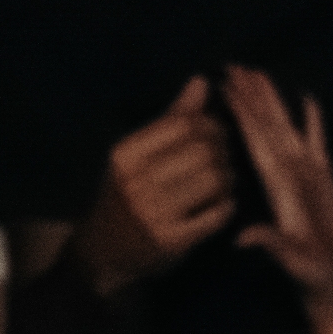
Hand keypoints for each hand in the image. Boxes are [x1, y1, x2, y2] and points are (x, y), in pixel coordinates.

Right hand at [73, 76, 236, 295]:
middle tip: (225, 160)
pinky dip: (227, 207)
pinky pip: (216, 215)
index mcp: (127, 154)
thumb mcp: (138, 155)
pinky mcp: (172, 241)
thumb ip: (171, 119)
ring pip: (214, 180)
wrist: (103, 251)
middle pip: (203, 151)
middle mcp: (136, 182)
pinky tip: (222, 205)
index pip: (184, 125)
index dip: (211, 126)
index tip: (217, 134)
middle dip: (224, 152)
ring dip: (229, 179)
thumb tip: (201, 82)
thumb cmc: (126, 195)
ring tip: (225, 182)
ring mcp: (153, 213)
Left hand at [218, 65, 332, 327]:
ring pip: (286, 130)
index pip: (254, 143)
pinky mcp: (327, 181)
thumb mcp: (292, 261)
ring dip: (273, 103)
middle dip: (250, 98)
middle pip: (265, 129)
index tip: (223, 86)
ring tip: (259, 72)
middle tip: (234, 65)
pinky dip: (313, 122)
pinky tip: (308, 98)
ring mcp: (306, 176)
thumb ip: (270, 244)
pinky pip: (317, 143)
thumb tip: (242, 239)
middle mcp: (287, 177)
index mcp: (276, 188)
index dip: (240, 114)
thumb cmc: (314, 277)